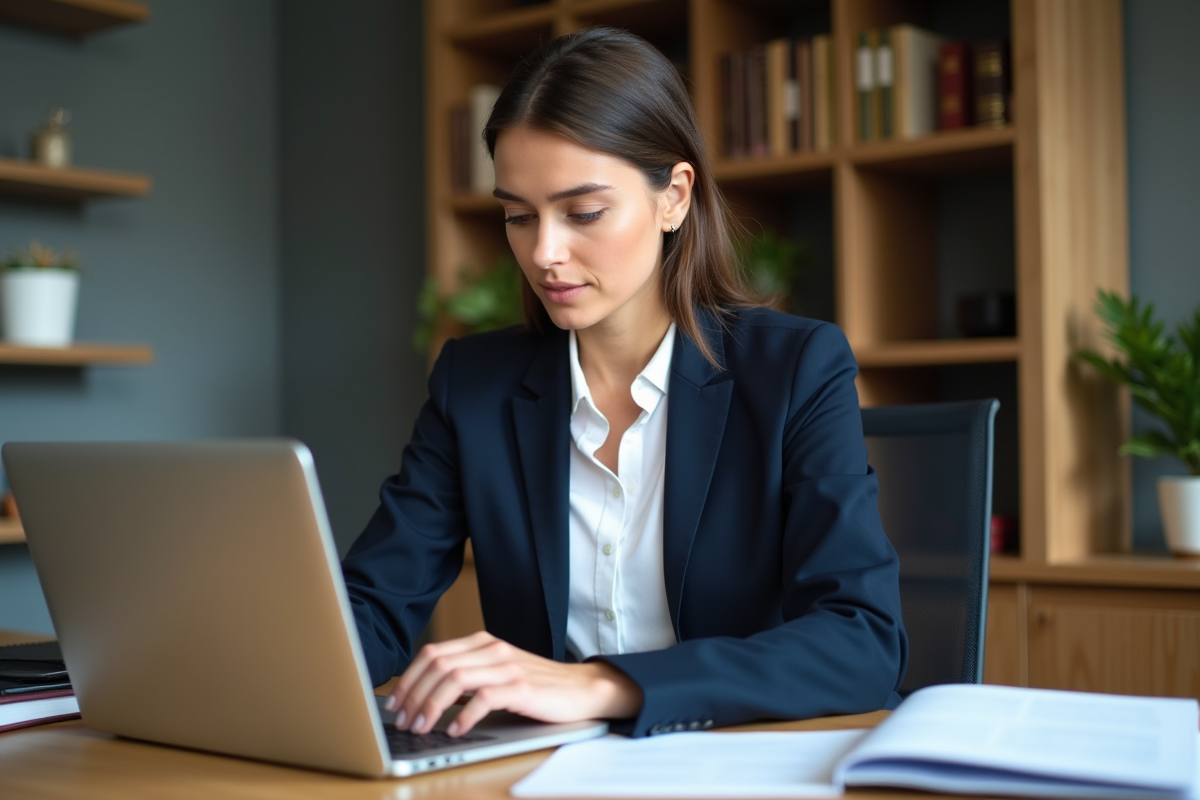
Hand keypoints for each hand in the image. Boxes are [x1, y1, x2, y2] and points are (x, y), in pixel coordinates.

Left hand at [384, 631, 642, 735]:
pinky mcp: (522, 687)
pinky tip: (456, 729)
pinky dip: (464, 715)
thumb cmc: (536, 686)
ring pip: (455, 679)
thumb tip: (424, 696)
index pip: (433, 653)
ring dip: (432, 706)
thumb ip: (467, 675)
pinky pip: (484, 698)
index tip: (394, 702)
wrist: (581, 688)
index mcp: (482, 642)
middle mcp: (492, 649)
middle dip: (413, 695)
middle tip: (403, 721)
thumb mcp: (497, 673)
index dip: (408, 678)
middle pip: (438, 665)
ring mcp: (507, 666)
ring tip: (423, 727)